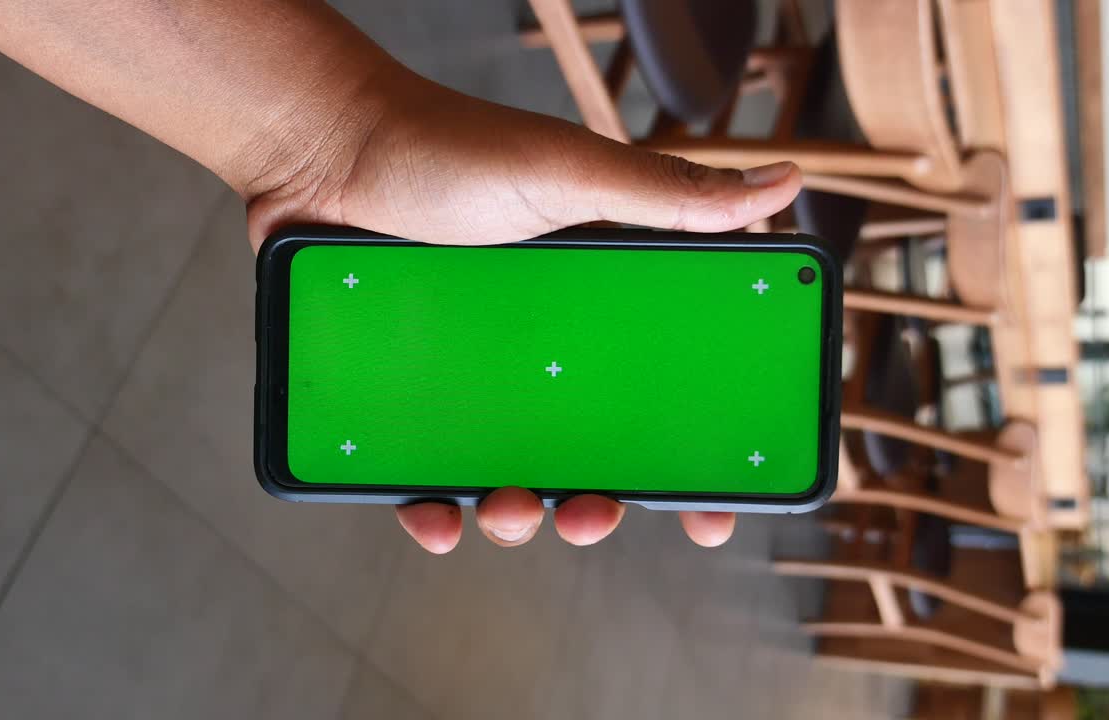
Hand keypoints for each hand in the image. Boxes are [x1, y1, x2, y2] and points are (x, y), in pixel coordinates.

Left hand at [244, 68, 800, 553]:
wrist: (325, 149)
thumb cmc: (449, 149)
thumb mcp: (570, 172)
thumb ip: (666, 195)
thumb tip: (783, 182)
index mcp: (599, 308)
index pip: (665, 392)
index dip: (692, 458)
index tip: (712, 510)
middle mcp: (542, 352)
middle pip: (591, 455)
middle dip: (601, 503)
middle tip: (593, 510)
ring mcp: (474, 378)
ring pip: (513, 477)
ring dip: (521, 515)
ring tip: (510, 508)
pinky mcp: (406, 396)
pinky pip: (427, 476)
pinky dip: (435, 511)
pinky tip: (438, 518)